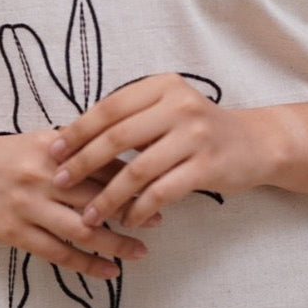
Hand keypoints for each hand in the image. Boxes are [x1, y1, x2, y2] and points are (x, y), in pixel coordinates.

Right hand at [0, 129, 148, 279]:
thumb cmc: (4, 155)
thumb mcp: (39, 142)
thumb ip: (77, 149)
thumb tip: (125, 160)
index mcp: (53, 147)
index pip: (102, 162)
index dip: (133, 176)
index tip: (159, 184)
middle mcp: (42, 176)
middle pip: (97, 197)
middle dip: (132, 210)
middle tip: (159, 221)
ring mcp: (27, 206)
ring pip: (82, 230)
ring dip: (116, 243)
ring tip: (140, 252)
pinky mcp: (15, 233)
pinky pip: (58, 254)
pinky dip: (88, 266)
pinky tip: (110, 272)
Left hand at [48, 74, 277, 229]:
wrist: (255, 143)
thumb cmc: (199, 129)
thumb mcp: (168, 108)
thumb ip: (131, 117)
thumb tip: (74, 138)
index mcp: (162, 86)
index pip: (109, 107)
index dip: (78, 129)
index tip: (53, 150)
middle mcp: (178, 105)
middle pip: (117, 136)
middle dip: (83, 162)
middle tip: (60, 182)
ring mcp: (195, 136)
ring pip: (138, 170)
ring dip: (108, 196)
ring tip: (89, 215)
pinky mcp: (207, 166)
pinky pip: (162, 192)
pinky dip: (139, 209)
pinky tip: (127, 220)